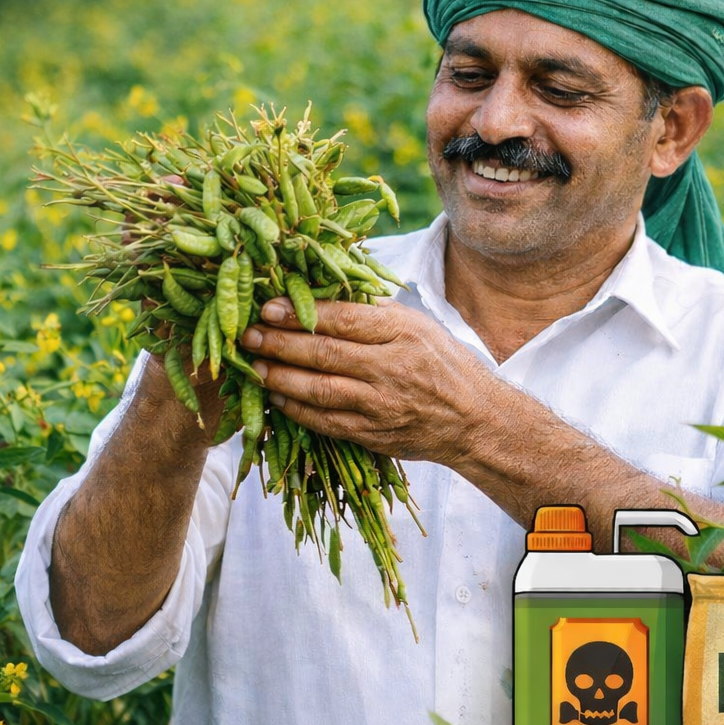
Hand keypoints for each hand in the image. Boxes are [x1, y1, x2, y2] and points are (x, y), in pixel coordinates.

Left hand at [238, 296, 500, 462]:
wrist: (476, 421)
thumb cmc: (443, 364)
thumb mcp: (418, 325)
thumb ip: (373, 311)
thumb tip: (322, 289)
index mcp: (403, 333)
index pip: (343, 319)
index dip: (300, 313)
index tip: (267, 307)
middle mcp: (392, 368)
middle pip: (325, 354)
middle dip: (279, 343)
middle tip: (247, 335)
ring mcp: (382, 406)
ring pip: (320, 391)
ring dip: (280, 378)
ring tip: (254, 366)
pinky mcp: (374, 436)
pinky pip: (326, 423)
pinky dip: (296, 410)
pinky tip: (276, 397)